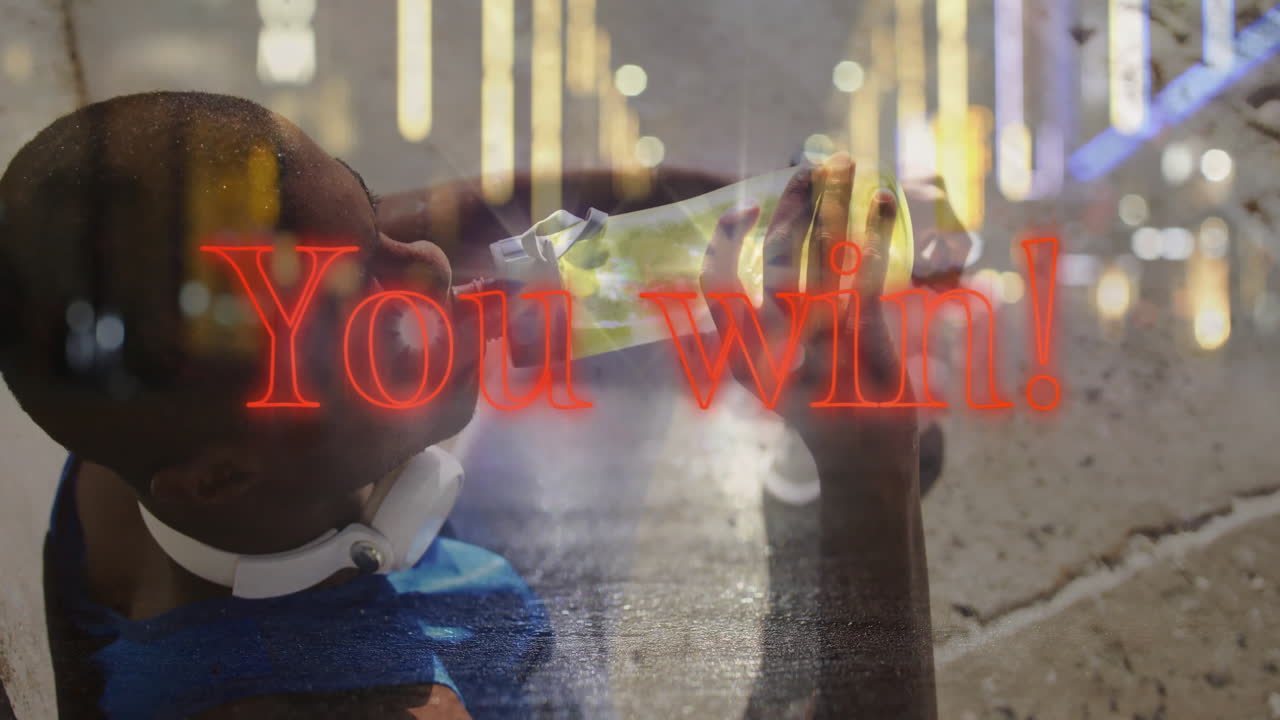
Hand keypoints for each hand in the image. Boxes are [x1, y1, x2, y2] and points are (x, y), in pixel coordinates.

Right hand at [699, 153, 914, 467]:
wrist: (860, 463)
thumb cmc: (811, 411)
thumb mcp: (759, 379)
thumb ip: (735, 337)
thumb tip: (714, 290)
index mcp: (743, 354)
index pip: (717, 287)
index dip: (726, 242)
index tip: (746, 208)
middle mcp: (776, 348)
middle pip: (778, 260)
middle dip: (792, 206)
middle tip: (807, 169)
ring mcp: (821, 346)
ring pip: (821, 258)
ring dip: (832, 204)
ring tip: (841, 165)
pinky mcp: (865, 345)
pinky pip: (866, 276)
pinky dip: (875, 232)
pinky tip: (883, 200)